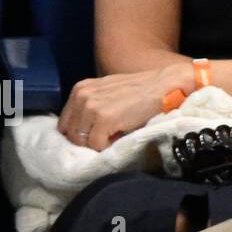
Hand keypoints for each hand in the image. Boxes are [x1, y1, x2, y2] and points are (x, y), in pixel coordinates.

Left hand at [57, 62, 191, 151]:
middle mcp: (82, 96)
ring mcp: (91, 107)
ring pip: (81, 142)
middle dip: (87, 140)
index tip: (96, 135)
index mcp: (80, 89)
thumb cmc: (142, 90)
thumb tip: (82, 130)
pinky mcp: (104, 119)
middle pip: (70, 134)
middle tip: (107, 138)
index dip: (80, 133)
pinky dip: (108, 146)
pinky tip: (121, 135)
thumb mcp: (109, 91)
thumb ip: (92, 105)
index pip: (65, 123)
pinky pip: (96, 145)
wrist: (166, 85)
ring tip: (115, 136)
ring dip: (97, 144)